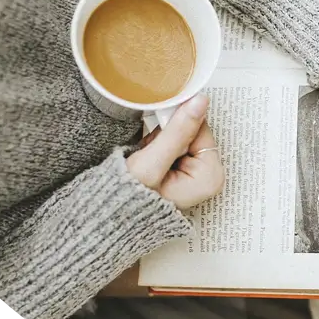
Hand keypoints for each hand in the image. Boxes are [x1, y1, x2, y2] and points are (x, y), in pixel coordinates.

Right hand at [126, 94, 224, 211]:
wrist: (108, 216)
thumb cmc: (129, 201)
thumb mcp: (151, 163)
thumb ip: (177, 132)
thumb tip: (199, 102)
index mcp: (210, 178)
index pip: (201, 128)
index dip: (177, 126)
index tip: (160, 132)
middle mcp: (207, 177)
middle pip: (192, 131)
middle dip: (168, 135)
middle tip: (151, 153)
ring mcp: (196, 174)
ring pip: (181, 134)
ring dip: (160, 140)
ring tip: (147, 159)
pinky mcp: (182, 170)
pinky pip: (173, 143)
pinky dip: (157, 146)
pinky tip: (148, 159)